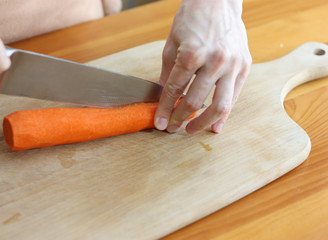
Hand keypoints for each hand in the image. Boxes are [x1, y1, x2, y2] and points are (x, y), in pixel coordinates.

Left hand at [154, 0, 251, 133]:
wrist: (218, 0)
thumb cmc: (192, 18)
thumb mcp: (172, 42)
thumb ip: (168, 71)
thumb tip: (164, 96)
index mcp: (192, 54)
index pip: (174, 90)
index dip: (165, 109)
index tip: (159, 122)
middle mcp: (214, 61)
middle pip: (195, 101)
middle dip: (180, 119)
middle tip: (172, 128)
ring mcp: (232, 65)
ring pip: (219, 106)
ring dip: (203, 123)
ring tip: (191, 130)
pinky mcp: (244, 66)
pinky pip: (234, 97)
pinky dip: (224, 114)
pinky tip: (215, 126)